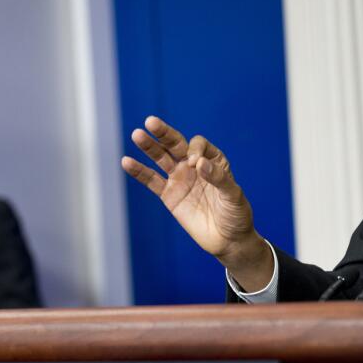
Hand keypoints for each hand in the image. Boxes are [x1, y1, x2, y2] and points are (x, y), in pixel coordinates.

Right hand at [121, 116, 272, 288]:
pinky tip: (126, 161)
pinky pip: (151, 180)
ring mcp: (179, 178)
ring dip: (149, 146)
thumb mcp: (234, 196)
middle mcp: (193, 165)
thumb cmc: (236, 215)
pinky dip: (139, 171)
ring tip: (137, 135)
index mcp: (213, 160)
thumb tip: (198, 163)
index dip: (194, 150)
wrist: (227, 240)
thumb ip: (219, 179)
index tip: (195, 164)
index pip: (198, 145)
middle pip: (175, 144)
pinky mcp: (168, 195)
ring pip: (161, 158)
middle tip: (151, 121)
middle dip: (164, 133)